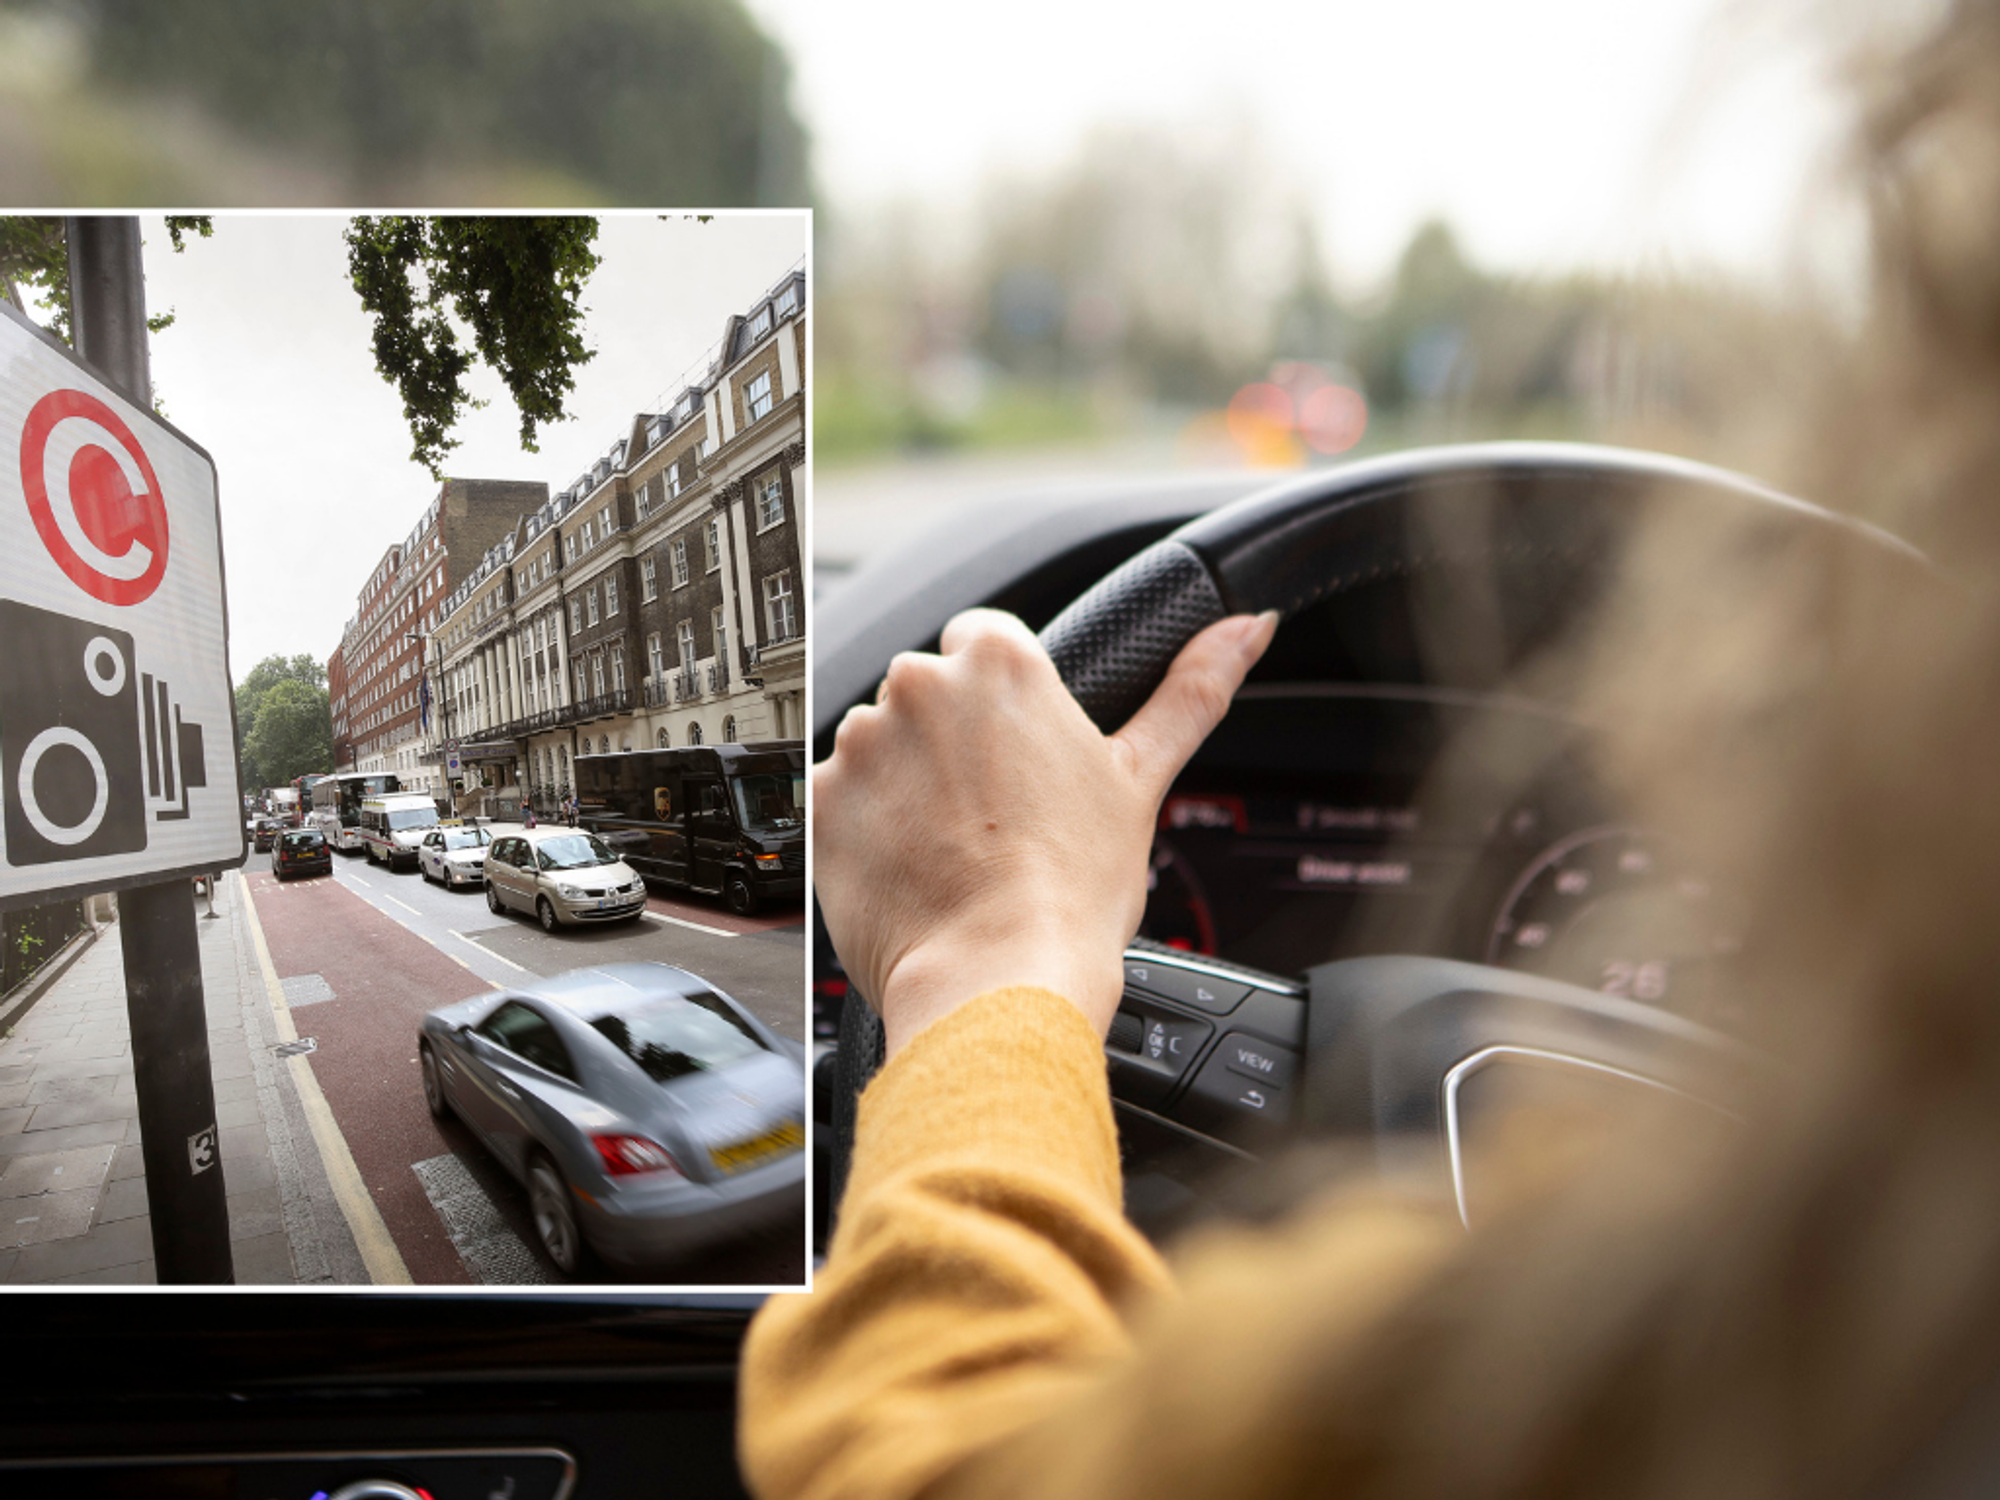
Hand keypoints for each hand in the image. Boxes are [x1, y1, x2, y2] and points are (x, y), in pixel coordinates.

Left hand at [814, 607, 1278, 1055]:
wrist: (998, 980)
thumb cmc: (1072, 890)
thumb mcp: (1142, 779)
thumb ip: (1192, 690)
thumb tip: (1247, 628)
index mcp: (1000, 664)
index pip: (984, 640)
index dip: (1002, 701)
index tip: (1014, 754)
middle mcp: (920, 687)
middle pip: (929, 693)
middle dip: (951, 742)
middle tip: (990, 814)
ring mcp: (861, 743)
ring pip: (880, 745)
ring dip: (904, 784)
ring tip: (950, 848)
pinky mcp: (818, 800)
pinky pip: (838, 798)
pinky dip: (863, 828)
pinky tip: (908, 867)